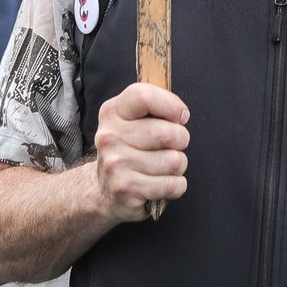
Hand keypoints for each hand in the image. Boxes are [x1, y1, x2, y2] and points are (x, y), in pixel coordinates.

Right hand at [92, 83, 189, 222]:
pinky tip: (163, 183)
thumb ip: (155, 108)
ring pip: (174, 161)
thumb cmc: (129, 149)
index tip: (181, 117)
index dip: (172, 105)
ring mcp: (117, 163)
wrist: (104, 189)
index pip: (145, 97)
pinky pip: (172, 184)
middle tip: (172, 146)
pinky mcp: (126, 188)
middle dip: (181, 141)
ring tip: (164, 167)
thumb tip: (181, 115)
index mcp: (112, 112)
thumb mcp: (132, 121)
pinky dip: (177, 185)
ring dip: (178, 166)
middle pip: (167, 133)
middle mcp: (110, 136)